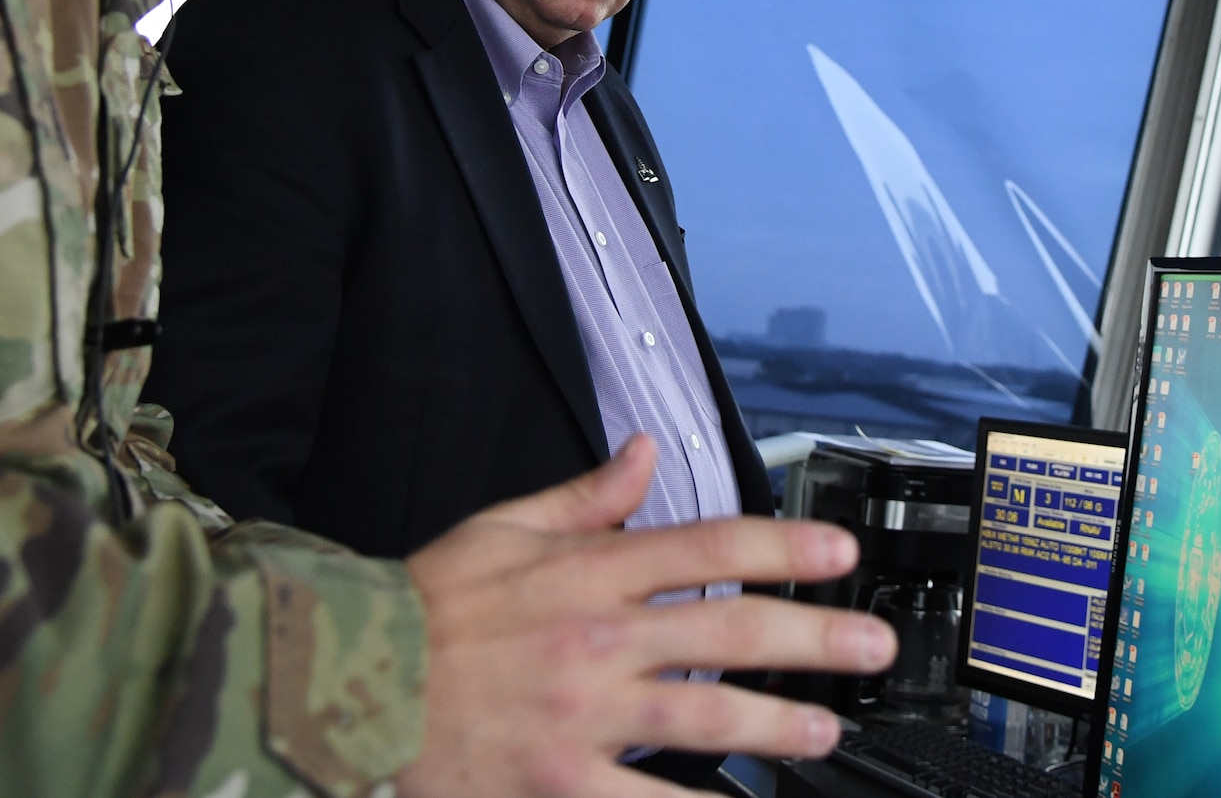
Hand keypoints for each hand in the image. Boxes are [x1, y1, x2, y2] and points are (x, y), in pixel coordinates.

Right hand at [398, 434, 893, 797]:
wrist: (348, 683)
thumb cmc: (425, 610)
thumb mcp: (500, 528)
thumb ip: (584, 496)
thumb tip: (643, 454)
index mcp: (586, 571)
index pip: (707, 548)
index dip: (784, 549)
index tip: (839, 556)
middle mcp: (597, 637)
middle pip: (729, 633)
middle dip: (814, 639)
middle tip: (872, 648)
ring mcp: (582, 713)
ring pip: (707, 716)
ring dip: (779, 725)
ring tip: (824, 732)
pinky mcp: (561, 779)